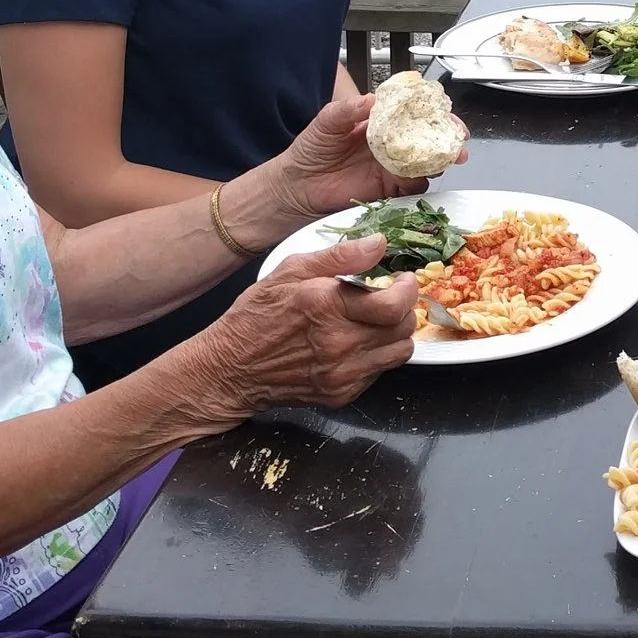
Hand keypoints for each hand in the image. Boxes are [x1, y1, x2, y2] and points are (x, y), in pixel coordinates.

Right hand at [189, 239, 418, 419]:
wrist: (230, 370)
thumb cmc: (256, 316)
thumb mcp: (290, 271)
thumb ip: (339, 256)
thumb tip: (379, 243)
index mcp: (327, 307)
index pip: (394, 305)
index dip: (408, 290)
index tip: (402, 280)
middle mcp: (339, 344)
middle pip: (403, 329)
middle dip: (404, 310)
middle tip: (390, 299)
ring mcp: (341, 374)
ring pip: (399, 354)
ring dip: (396, 335)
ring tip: (378, 322)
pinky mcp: (341, 394)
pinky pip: (378, 373)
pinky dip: (376, 356)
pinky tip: (356, 343)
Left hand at [258, 94, 455, 231]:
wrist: (296, 185)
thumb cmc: (311, 150)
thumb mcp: (326, 121)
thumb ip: (347, 109)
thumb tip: (370, 99)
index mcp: (381, 122)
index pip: (415, 114)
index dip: (435, 114)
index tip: (446, 115)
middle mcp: (392, 144)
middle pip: (429, 140)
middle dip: (448, 140)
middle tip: (457, 142)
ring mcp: (392, 167)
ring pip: (427, 163)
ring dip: (440, 161)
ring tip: (447, 158)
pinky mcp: (388, 189)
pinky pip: (412, 186)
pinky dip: (421, 181)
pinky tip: (422, 175)